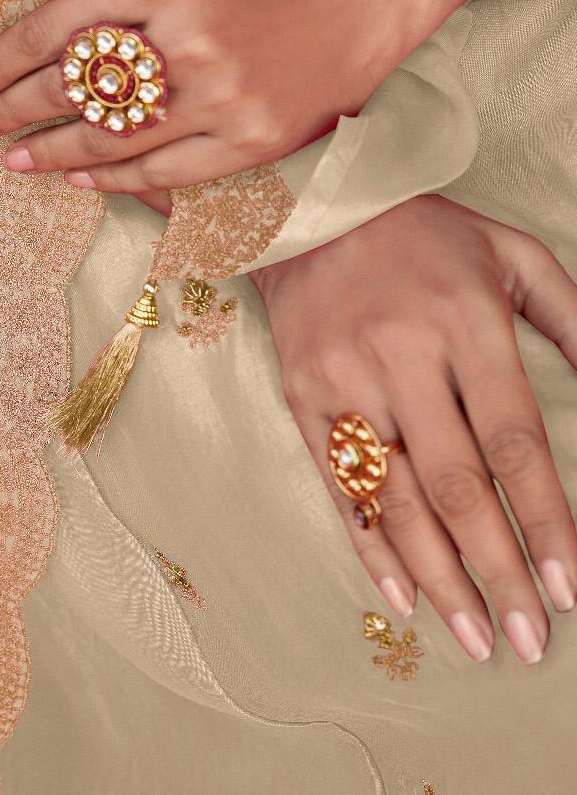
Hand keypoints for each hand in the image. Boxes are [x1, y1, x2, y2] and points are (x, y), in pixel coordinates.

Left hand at [0, 0, 512, 190]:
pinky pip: (162, 171)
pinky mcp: (249, 139)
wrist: (353, 2)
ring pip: (112, 136)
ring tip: (16, 160)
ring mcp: (221, 93)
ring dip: (52, 151)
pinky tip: (79, 178)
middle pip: (74, 85)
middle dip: (14, 110)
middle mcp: (187, 35)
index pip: (54, 29)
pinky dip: (114, 178)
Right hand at [250, 195, 576, 664]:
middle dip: (496, 569)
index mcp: (464, 323)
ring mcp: (343, 382)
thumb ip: (570, 318)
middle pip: (454, 485)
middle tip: (526, 639)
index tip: (570, 584)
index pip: (514, 441)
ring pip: (392, 497)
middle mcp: (401, 359)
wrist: (306, 211)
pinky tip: (399, 596)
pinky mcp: (301, 398)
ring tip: (473, 636)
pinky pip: (336, 485)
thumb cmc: (423, 234)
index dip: (545, 519)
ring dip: (436, 576)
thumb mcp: (512, 254)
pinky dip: (368, 545)